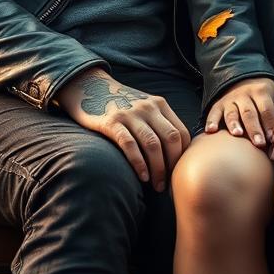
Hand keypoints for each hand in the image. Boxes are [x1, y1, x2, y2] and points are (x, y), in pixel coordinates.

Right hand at [55, 69, 190, 191]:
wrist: (91, 88)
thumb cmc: (122, 106)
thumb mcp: (145, 107)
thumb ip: (160, 122)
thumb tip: (177, 153)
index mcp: (160, 104)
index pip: (182, 133)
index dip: (183, 156)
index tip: (178, 172)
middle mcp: (148, 107)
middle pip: (170, 139)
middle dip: (173, 165)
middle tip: (168, 184)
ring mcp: (130, 114)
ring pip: (152, 144)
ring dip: (157, 169)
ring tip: (156, 185)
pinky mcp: (111, 122)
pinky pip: (130, 145)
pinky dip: (138, 163)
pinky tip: (142, 177)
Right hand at [203, 77, 273, 149]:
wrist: (245, 79)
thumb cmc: (266, 94)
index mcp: (261, 91)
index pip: (266, 109)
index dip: (269, 124)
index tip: (273, 139)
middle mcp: (244, 95)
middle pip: (249, 113)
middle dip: (254, 129)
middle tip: (259, 143)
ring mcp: (230, 100)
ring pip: (232, 113)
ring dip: (234, 124)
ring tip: (237, 134)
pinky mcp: (219, 104)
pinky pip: (213, 112)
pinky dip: (211, 121)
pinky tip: (210, 131)